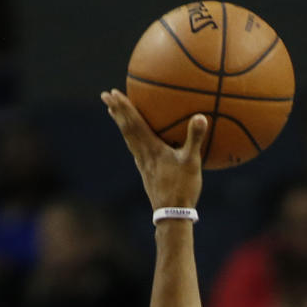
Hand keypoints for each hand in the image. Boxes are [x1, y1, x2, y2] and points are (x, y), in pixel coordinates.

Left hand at [101, 89, 205, 210]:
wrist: (171, 214)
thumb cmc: (182, 188)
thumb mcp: (192, 163)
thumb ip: (195, 138)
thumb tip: (201, 116)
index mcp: (151, 148)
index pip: (134, 123)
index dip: (124, 107)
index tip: (112, 93)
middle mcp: (143, 154)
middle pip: (126, 129)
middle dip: (116, 111)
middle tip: (106, 96)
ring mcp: (143, 164)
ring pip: (128, 139)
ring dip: (121, 124)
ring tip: (114, 113)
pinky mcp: (146, 173)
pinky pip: (135, 150)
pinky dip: (130, 139)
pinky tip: (133, 140)